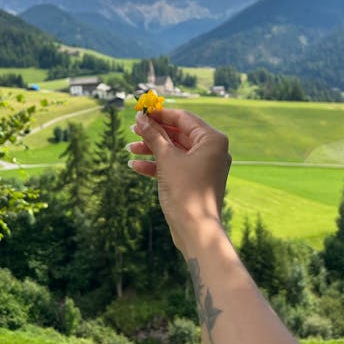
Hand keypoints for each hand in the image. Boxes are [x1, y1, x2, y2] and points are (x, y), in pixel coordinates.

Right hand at [128, 109, 230, 252]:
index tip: (141, 113)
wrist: (196, 230)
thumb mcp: (166, 158)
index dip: (160, 114)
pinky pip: (177, 166)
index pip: (183, 118)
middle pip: (179, 134)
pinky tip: (136, 166)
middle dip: (154, 133)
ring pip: (176, 150)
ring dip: (153, 149)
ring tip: (130, 149)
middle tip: (133, 130)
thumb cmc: (185, 191)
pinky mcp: (197, 180)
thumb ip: (154, 136)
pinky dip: (158, 165)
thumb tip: (141, 118)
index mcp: (212, 139)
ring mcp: (205, 166)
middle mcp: (213, 150)